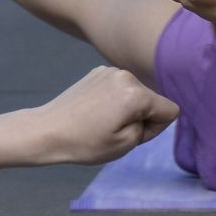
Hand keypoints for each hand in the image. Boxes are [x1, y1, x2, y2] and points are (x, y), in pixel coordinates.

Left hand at [31, 66, 178, 165]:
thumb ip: (149, 125)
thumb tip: (151, 110)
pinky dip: (113, 99)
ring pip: (136, 94)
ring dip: (126, 108)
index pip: (170, 110)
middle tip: (113, 131)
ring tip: (101, 121)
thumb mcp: (126, 144)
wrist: (45, 131)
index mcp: (136, 95)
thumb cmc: (84, 143)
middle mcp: (126, 76)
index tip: (132, 136)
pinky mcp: (97, 72)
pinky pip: (119, 87)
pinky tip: (94, 110)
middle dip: (141, 117)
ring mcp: (110, 72)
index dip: (155, 129)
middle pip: (152, 100)